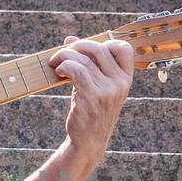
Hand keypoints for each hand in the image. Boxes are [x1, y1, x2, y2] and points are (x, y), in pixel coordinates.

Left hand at [48, 35, 133, 159]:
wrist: (89, 141)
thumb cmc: (91, 111)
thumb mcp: (96, 86)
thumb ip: (87, 62)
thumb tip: (70, 39)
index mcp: (126, 79)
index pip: (124, 48)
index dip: (105, 42)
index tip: (88, 49)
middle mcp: (120, 83)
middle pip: (99, 48)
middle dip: (78, 46)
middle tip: (64, 52)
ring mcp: (107, 90)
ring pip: (83, 59)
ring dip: (64, 56)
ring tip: (55, 62)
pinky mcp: (91, 96)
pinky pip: (76, 70)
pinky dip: (64, 66)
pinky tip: (58, 71)